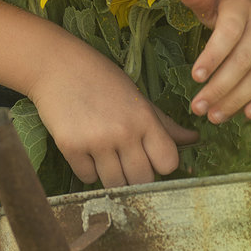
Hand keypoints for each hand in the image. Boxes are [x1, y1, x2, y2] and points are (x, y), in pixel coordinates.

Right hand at [29, 41, 197, 189]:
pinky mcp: (70, 147)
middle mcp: (123, 131)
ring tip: (105, 155)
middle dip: (136, 176)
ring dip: (112, 175)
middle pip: (142, 180)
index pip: (168, 163)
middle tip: (125, 160)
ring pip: (115, 184)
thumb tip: (194, 139)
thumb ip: (164, 123)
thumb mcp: (136, 96)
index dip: (160, 164)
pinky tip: (85, 150)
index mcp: (144, 118)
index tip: (149, 156)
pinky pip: (87, 178)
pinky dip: (87, 169)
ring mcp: (96, 141)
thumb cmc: (101, 78)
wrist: (56, 65)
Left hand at [173, 0, 250, 123]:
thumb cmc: (232, 5)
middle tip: (198, 108)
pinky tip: (247, 115)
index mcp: (243, 8)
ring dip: (238, 99)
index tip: (195, 77)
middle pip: (244, 61)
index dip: (213, 56)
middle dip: (220, 87)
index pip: (228, 34)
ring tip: (215, 116)